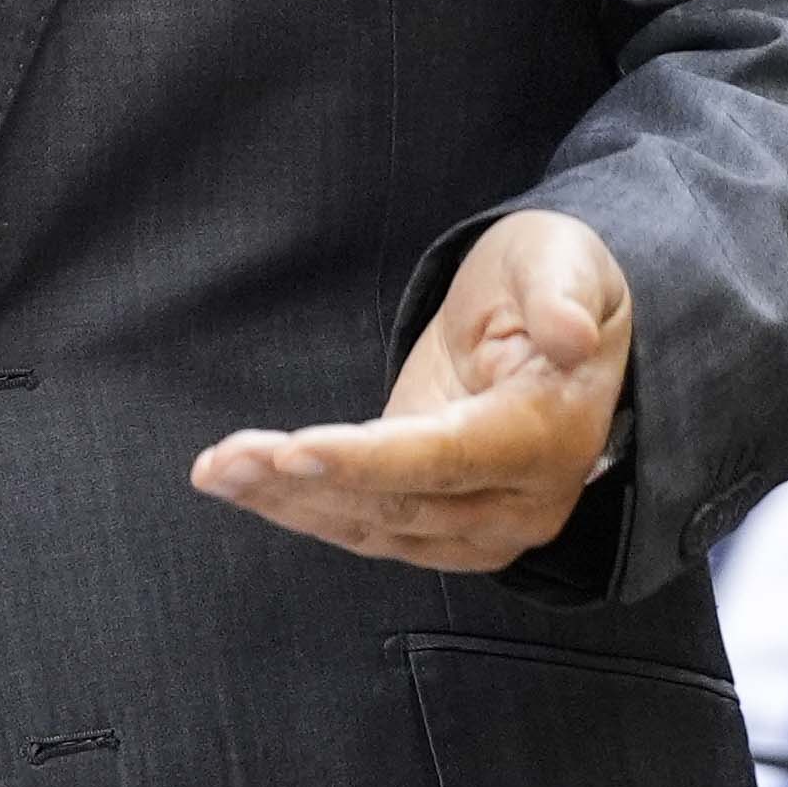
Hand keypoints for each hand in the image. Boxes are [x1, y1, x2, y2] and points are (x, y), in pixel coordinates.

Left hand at [191, 210, 632, 572]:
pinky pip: (365, 526)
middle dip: (304, 483)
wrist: (558, 328)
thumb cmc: (556, 280)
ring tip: (216, 470)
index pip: (450, 458)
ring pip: (373, 527)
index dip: (370, 461)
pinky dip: (301, 508)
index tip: (295, 448)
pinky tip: (244, 484)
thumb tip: (570, 336)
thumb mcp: (566, 259)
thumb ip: (563, 294)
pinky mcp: (439, 526)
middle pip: (400, 505)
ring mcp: (481, 526)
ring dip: (287, 502)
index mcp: (553, 434)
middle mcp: (522, 501)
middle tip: (224, 459)